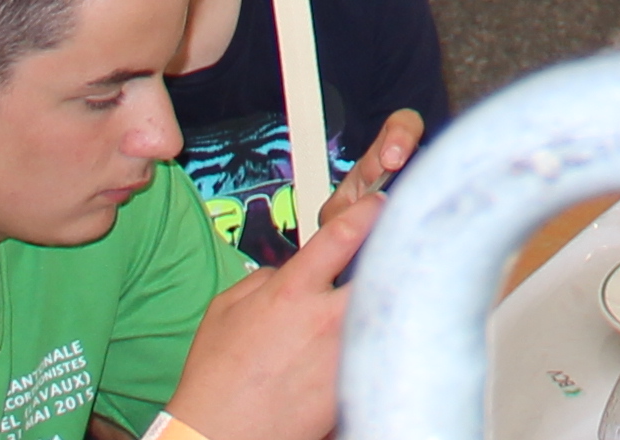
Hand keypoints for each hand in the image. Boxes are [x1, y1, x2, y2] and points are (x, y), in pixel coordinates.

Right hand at [162, 108, 421, 439]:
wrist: (219, 436)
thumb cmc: (215, 381)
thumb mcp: (225, 310)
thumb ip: (264, 279)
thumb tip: (290, 269)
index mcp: (291, 292)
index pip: (344, 233)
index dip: (369, 210)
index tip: (381, 204)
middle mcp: (325, 319)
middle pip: (384, 267)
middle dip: (396, 251)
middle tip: (404, 243)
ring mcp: (344, 354)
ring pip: (389, 309)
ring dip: (396, 295)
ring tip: (403, 287)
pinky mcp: (353, 386)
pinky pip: (380, 350)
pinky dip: (388, 339)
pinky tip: (391, 335)